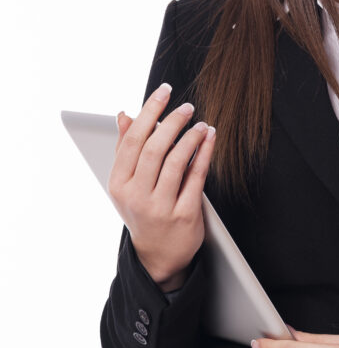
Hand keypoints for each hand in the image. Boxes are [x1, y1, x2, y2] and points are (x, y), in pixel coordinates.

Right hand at [107, 82, 215, 290]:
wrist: (158, 256)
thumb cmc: (143, 210)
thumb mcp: (127, 184)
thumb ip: (126, 148)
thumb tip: (125, 114)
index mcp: (119, 184)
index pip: (133, 140)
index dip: (149, 111)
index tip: (165, 91)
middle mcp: (137, 196)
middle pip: (154, 148)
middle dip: (172, 122)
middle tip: (187, 107)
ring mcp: (160, 207)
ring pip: (176, 161)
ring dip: (190, 137)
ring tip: (200, 123)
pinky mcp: (184, 215)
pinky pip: (197, 176)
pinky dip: (204, 153)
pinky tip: (210, 138)